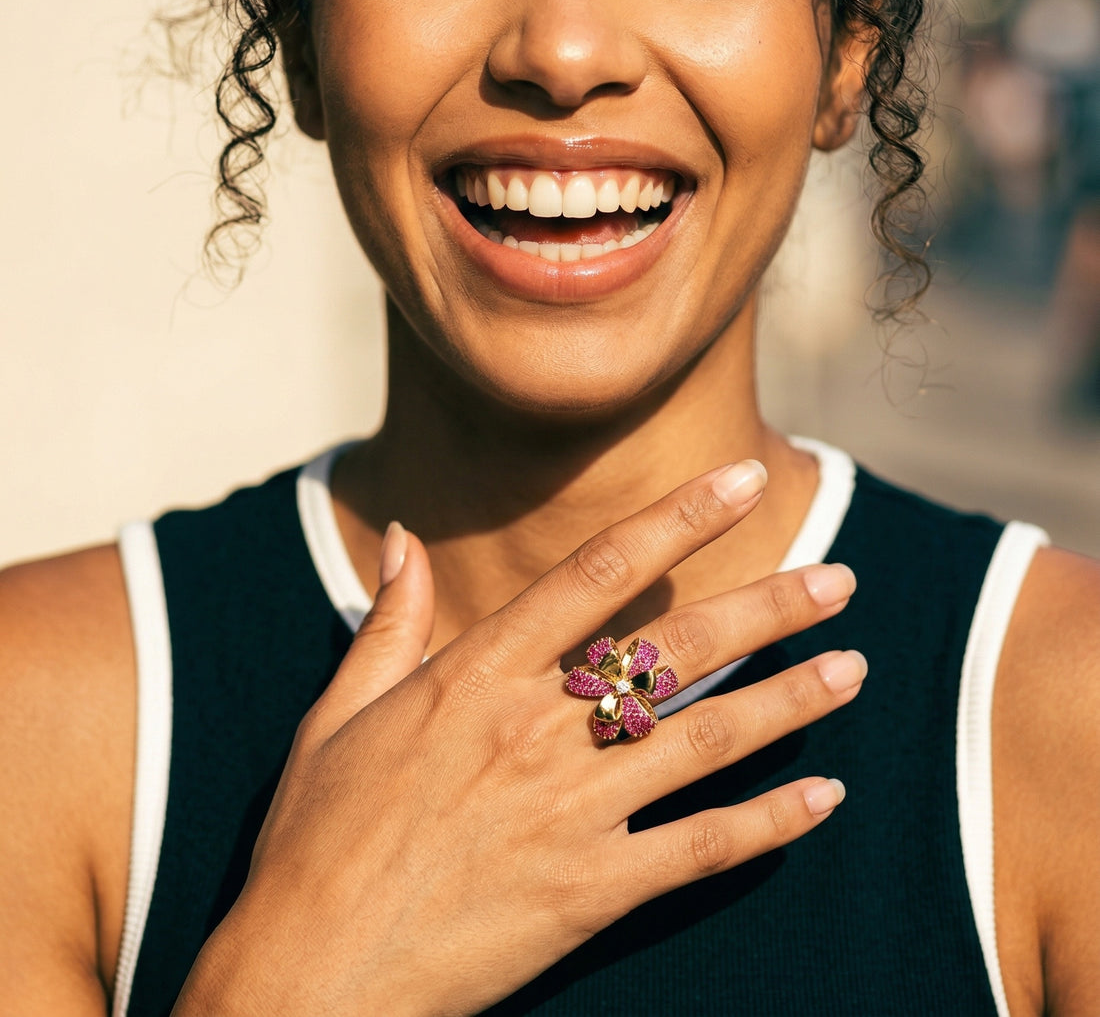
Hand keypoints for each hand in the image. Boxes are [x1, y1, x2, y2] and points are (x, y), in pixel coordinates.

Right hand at [174, 461, 863, 1016]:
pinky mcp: (589, 893)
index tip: (743, 479)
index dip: (679, 516)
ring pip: (707, 739)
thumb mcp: (336, 716)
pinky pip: (700, 849)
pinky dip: (769, 823)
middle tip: (840, 580)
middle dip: (769, 605)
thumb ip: (387, 622)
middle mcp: (534, 730)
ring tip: (853, 669)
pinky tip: (824, 796)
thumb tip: (402, 535)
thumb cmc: (314, 839)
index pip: (599, 569)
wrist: (306, 976)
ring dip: (791, 700)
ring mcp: (569, 812)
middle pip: (678, 648)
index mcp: (475, 674)